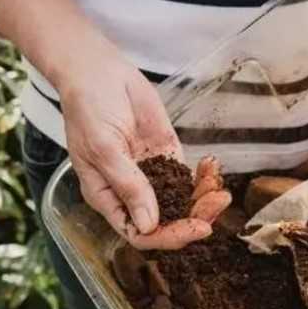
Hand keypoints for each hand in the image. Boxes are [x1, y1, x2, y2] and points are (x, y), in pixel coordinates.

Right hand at [57, 41, 229, 249]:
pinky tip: (212, 168)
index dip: (168, 237)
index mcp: (107, 198)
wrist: (99, 71)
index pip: (139, 233)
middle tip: (217, 204)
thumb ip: (128, 185)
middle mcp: (130, 192)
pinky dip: (204, 177)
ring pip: (182, 201)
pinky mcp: (166, 155)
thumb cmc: (88, 108)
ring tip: (220, 189)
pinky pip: (188, 176)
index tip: (196, 228)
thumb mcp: (104, 148)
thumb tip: (148, 225)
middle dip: (194, 218)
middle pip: (166, 222)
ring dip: (203, 199)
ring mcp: (150, 174)